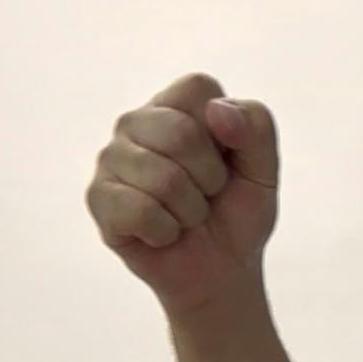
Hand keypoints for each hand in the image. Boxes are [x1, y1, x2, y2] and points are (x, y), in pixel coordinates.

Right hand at [85, 71, 279, 314]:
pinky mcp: (98, 198)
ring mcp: (111, 158)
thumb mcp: (264, 173)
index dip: (227, 134)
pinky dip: (166, 232)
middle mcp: (136, 123)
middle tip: (207, 196)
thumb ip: (257, 129)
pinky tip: (163, 234)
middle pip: (180, 133)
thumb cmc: (238, 216)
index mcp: (175, 106)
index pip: (199, 88)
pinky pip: (140, 211)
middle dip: (210, 179)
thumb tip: (217, 112)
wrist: (222, 273)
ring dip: (191, 211)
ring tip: (186, 217)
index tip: (228, 162)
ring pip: (163, 177)